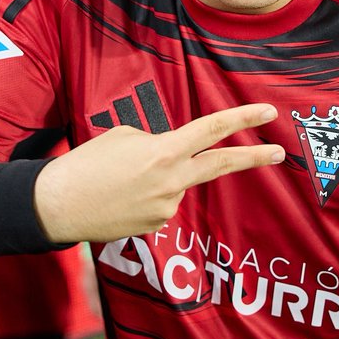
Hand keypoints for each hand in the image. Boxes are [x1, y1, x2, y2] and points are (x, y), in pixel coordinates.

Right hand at [34, 104, 283, 243]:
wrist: (59, 205)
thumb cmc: (86, 163)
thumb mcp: (123, 137)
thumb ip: (157, 143)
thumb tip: (171, 158)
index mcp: (163, 151)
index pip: (210, 130)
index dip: (241, 118)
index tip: (267, 112)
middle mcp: (172, 180)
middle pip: (220, 165)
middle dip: (253, 157)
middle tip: (279, 152)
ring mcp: (167, 206)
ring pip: (175, 183)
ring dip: (157, 177)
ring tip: (119, 180)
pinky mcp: (157, 226)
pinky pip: (161, 202)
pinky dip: (146, 196)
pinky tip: (120, 198)